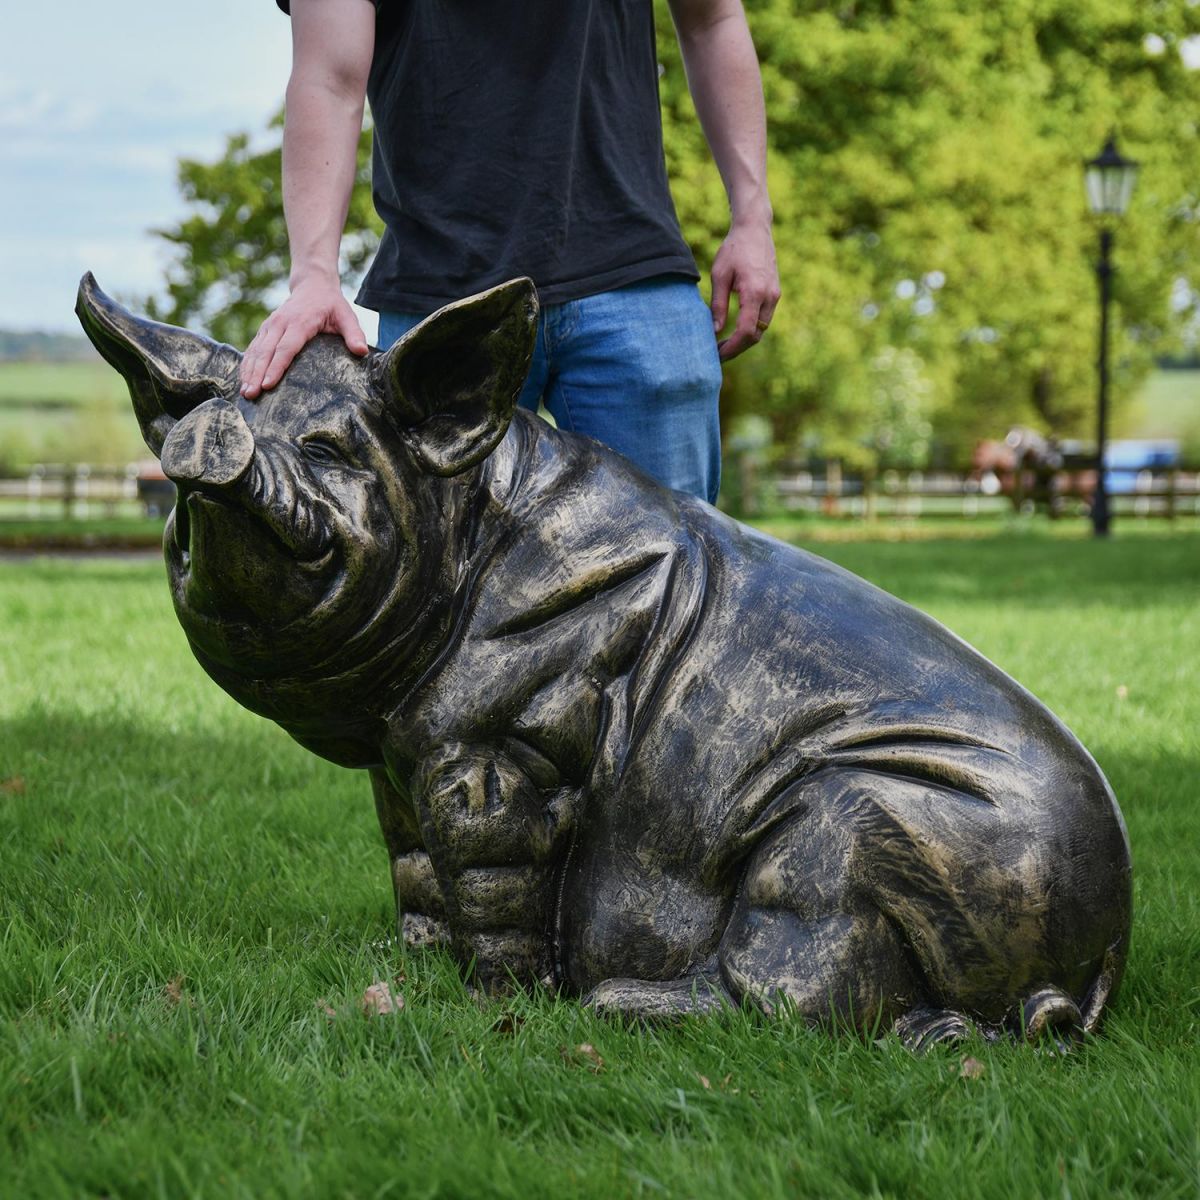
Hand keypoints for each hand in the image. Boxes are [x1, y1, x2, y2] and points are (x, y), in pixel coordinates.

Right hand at [239, 275, 368, 398]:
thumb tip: (362, 351)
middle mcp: (280, 323)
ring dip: (248, 371)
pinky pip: (253, 348)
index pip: (286, 348)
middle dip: (257, 374)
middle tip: (251, 394)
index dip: (276, 367)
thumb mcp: (347, 316)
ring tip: (245, 392)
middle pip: (266, 352)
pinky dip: (247, 364)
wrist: (313, 284)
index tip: (268, 384)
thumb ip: (354, 334)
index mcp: (299, 322)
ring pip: (256, 350)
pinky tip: (243, 380)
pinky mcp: (265, 329)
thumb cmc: (331, 305)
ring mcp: (270, 326)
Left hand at [709, 219, 780, 360]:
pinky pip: (763, 319)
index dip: (732, 348)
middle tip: (717, 355)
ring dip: (744, 341)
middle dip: (737, 349)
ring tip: (723, 345)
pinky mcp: (774, 294)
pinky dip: (750, 329)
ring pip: (761, 329)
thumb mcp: (719, 276)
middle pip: (756, 335)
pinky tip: (734, 331)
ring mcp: (774, 296)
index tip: (717, 355)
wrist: (754, 229)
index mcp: (755, 292)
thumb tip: (714, 331)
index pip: (746, 331)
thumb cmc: (734, 249)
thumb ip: (718, 305)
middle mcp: (769, 297)